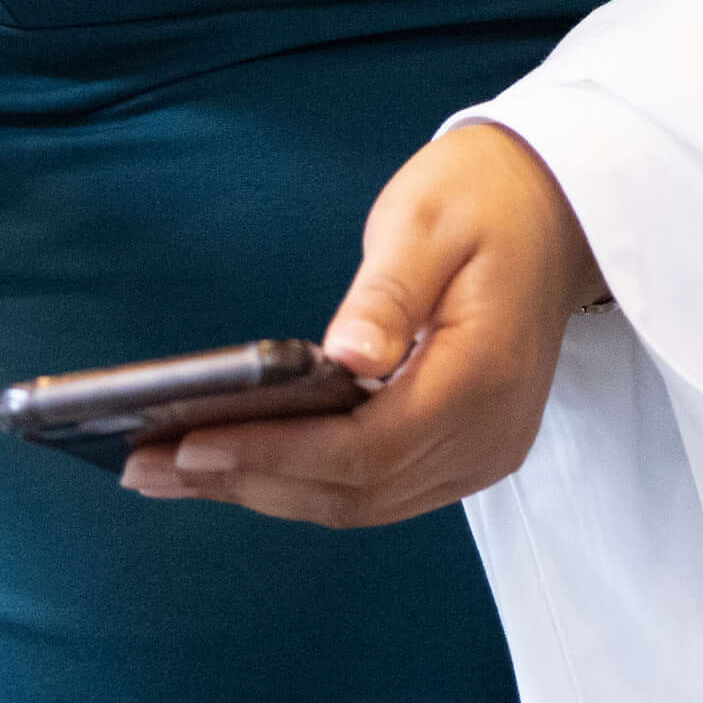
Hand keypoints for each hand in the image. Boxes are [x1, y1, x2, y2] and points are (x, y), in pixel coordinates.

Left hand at [121, 122, 596, 524]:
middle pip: (354, 491)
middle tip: (144, 466)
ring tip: (169, 471)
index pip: (365, 447)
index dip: (273, 454)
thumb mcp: (429, 220)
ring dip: (265, 491)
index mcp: (483, 376)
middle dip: (246, 482)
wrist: (558, 211)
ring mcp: (482, 453)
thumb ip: (387, 293)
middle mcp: (489, 434)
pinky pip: (376, 488)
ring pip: (360, 502)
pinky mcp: (467, 453)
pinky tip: (242, 462)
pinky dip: (305, 482)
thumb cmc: (485, 200)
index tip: (188, 444)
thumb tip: (345, 357)